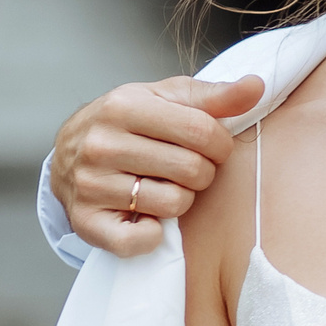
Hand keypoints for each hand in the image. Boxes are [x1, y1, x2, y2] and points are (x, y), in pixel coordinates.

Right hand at [51, 74, 263, 256]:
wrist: (68, 154)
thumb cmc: (129, 123)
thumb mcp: (166, 100)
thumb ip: (214, 96)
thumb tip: (257, 86)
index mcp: (123, 106)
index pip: (202, 130)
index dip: (220, 144)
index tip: (212, 147)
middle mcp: (101, 144)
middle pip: (192, 170)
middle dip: (202, 172)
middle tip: (187, 169)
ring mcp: (90, 184)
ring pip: (174, 204)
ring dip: (180, 200)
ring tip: (164, 186)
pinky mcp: (87, 222)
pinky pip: (141, 239)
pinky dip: (153, 234)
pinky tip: (146, 216)